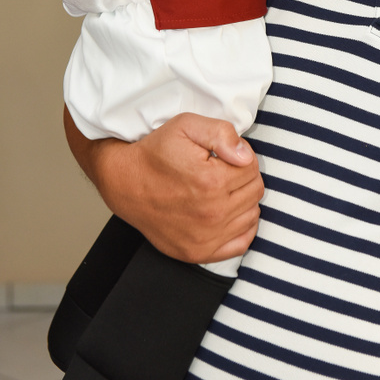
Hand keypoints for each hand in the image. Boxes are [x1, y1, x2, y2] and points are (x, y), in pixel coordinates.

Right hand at [64, 108, 263, 263]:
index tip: (222, 154)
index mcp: (212, 181)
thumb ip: (221, 133)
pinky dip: (242, 228)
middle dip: (244, 176)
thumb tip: (245, 155)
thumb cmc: (155, 152)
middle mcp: (211, 214)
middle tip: (222, 169)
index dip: (240, 155)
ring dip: (243, 200)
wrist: (124, 182)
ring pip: (251, 215)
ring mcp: (205, 238)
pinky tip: (228, 213)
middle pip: (254, 191)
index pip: (252, 167)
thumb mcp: (186, 126)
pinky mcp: (198, 252)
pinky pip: (241, 243)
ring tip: (221, 189)